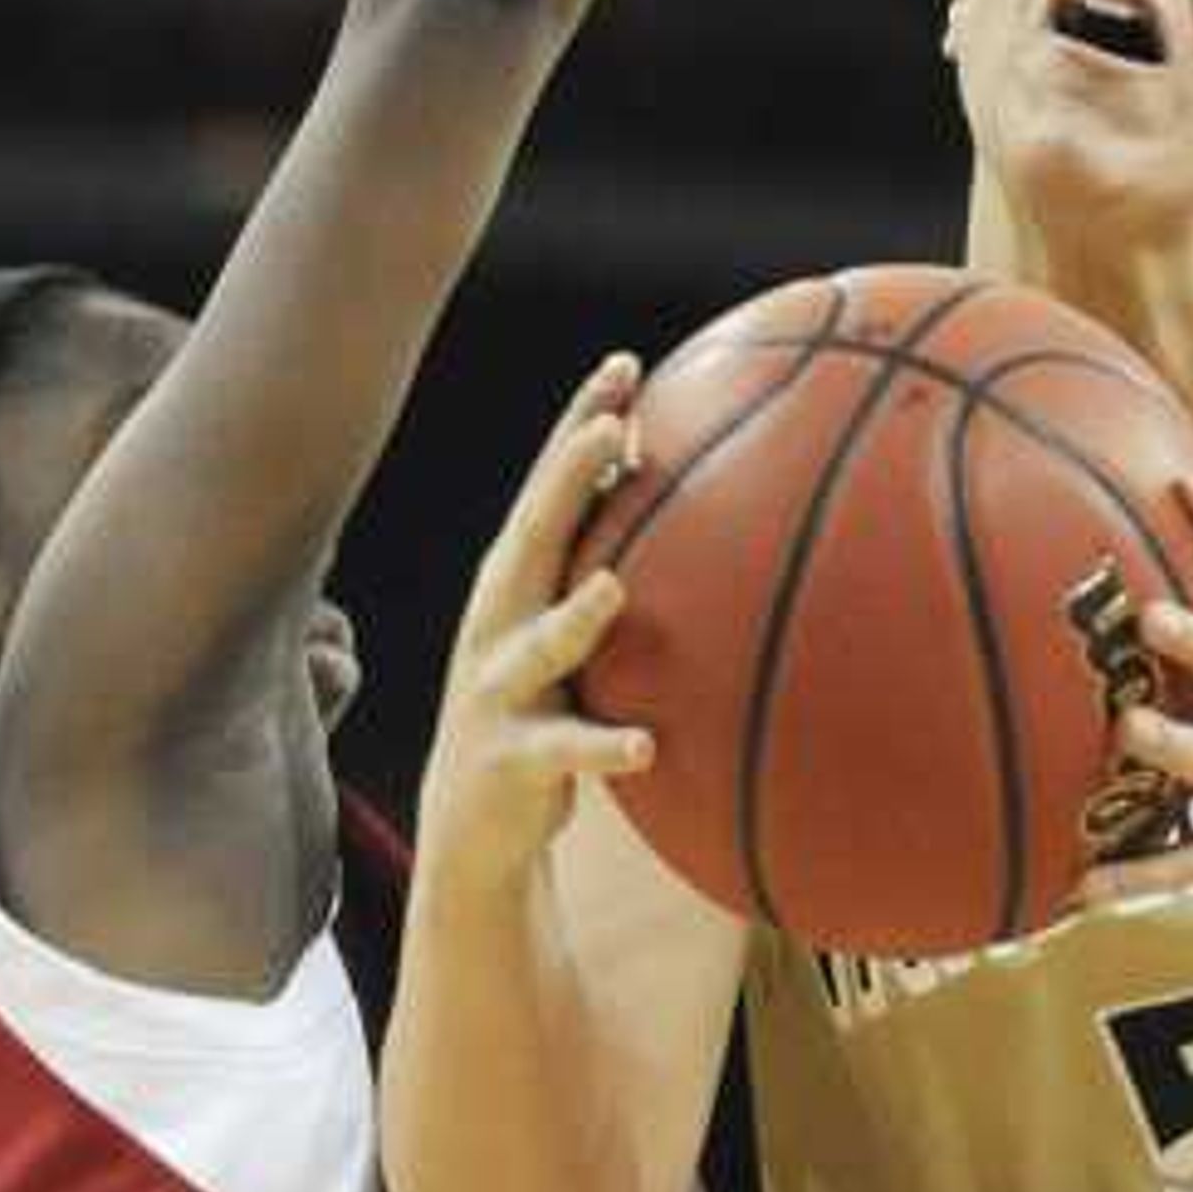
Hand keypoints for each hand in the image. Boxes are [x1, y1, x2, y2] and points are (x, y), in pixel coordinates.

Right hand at [411, 363, 650, 910]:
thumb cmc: (545, 715)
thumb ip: (618, 584)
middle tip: (612, 426)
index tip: (624, 366)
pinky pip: (565, 753)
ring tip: (615, 588)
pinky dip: (603, 746)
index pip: (550, 490)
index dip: (581, 426)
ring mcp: (498, 690)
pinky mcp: (512, 760)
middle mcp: (497, 623)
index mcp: (517, 585)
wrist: (475, 826)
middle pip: (532, 537)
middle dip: (567, 478)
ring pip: (540, 644)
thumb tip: (717, 527)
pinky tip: (646, 746)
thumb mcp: (574, 646)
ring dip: (575, 616)